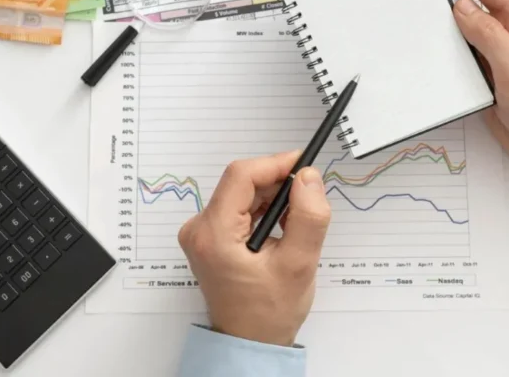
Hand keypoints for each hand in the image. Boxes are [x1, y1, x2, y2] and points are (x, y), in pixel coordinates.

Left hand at [178, 151, 329, 345]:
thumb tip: (309, 178)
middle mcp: (199, 229)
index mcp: (213, 234)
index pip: (241, 176)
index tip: (306, 167)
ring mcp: (202, 233)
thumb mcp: (299, 264)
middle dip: (278, 186)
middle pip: (241, 183)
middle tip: (308, 201)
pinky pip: (239, 208)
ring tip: (295, 225)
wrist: (250, 343)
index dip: (276, 164)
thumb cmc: (269, 312)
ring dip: (272, 200)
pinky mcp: (210, 237)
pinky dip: (263, 211)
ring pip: (242, 194)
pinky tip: (281, 231)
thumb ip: (308, 217)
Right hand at [427, 0, 508, 179]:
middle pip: (468, 2)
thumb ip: (489, 37)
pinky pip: (458, 58)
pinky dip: (441, 52)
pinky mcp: (485, 78)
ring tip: (413, 3)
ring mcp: (495, 57)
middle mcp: (507, 36)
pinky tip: (426, 49)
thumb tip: (462, 8)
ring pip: (459, 31)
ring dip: (438, 21)